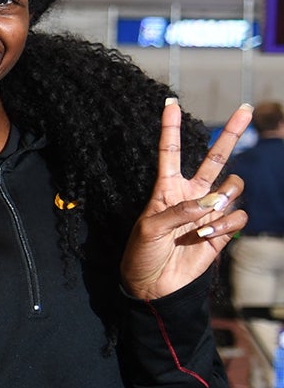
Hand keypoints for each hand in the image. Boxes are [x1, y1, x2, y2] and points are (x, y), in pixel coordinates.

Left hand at [121, 99, 249, 300]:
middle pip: (215, 157)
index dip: (170, 128)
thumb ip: (178, 212)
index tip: (171, 102)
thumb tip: (210, 201)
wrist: (154, 285)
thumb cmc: (142, 254)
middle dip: (231, 133)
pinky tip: (206, 236)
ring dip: (225, 197)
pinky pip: (237, 216)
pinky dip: (225, 224)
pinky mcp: (222, 230)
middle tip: (244, 109)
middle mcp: (191, 194)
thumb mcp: (149, 229)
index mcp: (166, 188)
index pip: (170, 152)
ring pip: (233, 187)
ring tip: (206, 215)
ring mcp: (209, 211)